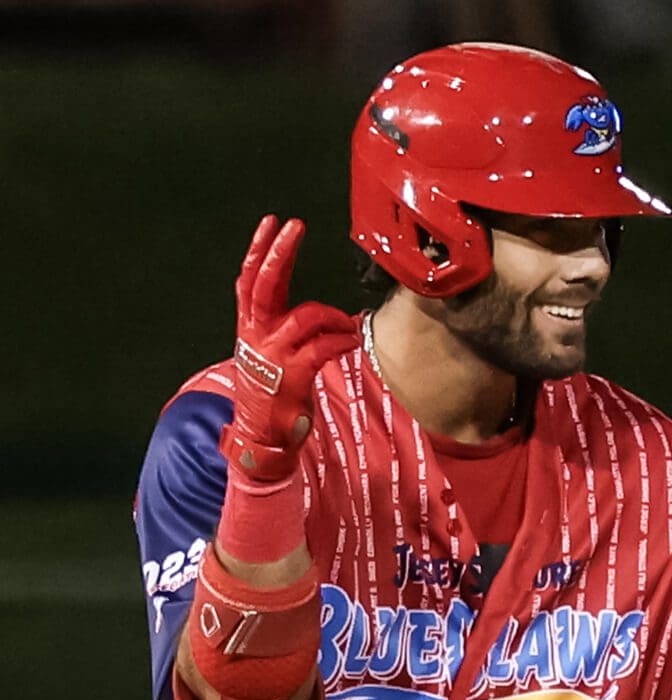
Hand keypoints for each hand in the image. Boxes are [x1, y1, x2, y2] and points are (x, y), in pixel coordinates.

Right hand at [220, 215, 359, 481]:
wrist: (262, 435)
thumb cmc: (271, 393)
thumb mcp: (267, 354)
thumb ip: (279, 328)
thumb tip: (304, 309)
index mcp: (250, 327)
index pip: (251, 280)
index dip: (260, 250)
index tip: (273, 222)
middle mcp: (257, 335)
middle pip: (264, 284)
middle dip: (280, 252)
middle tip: (295, 226)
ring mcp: (274, 355)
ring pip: (305, 316)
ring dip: (334, 316)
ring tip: (347, 325)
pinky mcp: (293, 375)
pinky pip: (323, 346)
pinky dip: (342, 340)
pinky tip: (351, 342)